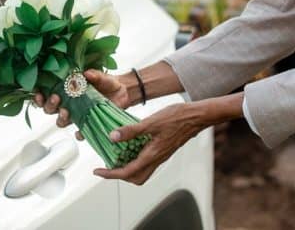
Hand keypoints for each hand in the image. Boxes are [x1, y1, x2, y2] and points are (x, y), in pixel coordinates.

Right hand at [34, 69, 129, 128]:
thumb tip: (86, 74)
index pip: (47, 94)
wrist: (122, 92)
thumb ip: (94, 75)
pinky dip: (79, 134)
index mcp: (67, 90)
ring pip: (61, 121)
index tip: (39, 93)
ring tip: (66, 112)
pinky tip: (80, 132)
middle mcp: (69, 103)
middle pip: (50, 109)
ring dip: (60, 118)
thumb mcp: (101, 76)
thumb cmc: (107, 82)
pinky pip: (80, 132)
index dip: (39, 96)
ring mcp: (77, 114)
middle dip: (49, 105)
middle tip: (56, 98)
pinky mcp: (87, 124)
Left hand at [94, 94, 243, 184]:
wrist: (197, 116)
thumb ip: (131, 131)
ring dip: (127, 168)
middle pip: (136, 177)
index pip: (127, 172)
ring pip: (142, 171)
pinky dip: (135, 159)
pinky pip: (147, 161)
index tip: (98, 171)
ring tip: (116, 157)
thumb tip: (113, 137)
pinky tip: (130, 145)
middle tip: (106, 166)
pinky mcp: (163, 150)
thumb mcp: (151, 122)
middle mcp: (157, 159)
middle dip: (119, 175)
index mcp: (152, 155)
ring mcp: (161, 155)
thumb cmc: (178, 117)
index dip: (110, 174)